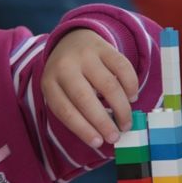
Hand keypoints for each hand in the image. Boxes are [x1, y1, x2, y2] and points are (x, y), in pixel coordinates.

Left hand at [42, 30, 136, 147]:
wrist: (71, 40)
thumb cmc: (67, 76)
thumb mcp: (60, 91)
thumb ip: (74, 110)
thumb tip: (101, 137)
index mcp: (49, 83)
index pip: (64, 110)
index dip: (82, 128)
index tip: (97, 142)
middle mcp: (65, 67)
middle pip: (85, 98)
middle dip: (103, 122)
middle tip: (115, 137)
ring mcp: (85, 55)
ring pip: (108, 85)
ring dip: (121, 108)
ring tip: (126, 123)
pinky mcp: (104, 47)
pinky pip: (122, 68)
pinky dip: (130, 86)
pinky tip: (132, 98)